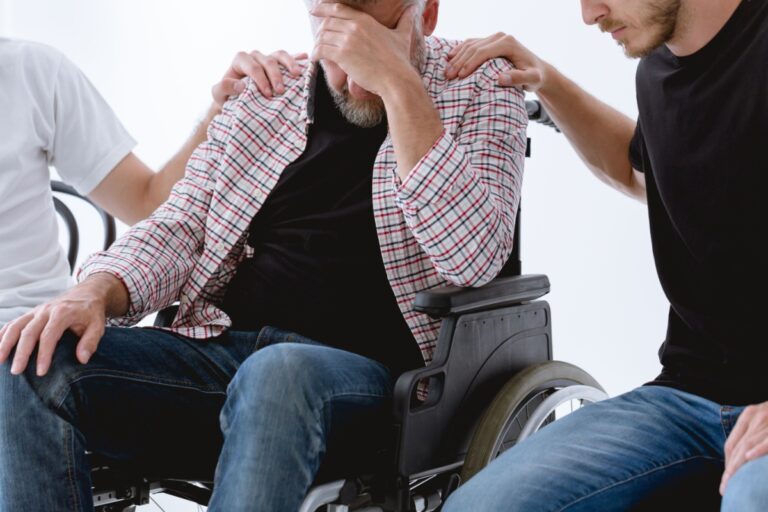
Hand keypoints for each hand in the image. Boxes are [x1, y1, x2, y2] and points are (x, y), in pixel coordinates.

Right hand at [0, 275, 117, 376]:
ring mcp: (36, 311)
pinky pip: (13, 322)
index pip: (49, 336)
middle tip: (16, 371)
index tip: (40, 372)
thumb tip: (82, 359)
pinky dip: (2, 333)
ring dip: (5, 343)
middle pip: (28, 332)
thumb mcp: (99, 325)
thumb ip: (90, 342)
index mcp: (63, 313)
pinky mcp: (31, 313)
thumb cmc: (91, 313)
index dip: (43, 354)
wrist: (86, 293)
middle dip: (21, 353)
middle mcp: (46, 310)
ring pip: (16, 326)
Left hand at [212, 50, 307, 104]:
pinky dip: (298, 59)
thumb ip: (224, 87)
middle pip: (268, 61)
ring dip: (290, 64)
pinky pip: (290, 58)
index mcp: (241, 60)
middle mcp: (255, 56)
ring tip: (297, 75)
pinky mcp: (279, 65)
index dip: (260, 79)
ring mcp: (268, 59)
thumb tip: (241, 86)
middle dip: (275, 76)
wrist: (235, 100)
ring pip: (280, 55)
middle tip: (281, 92)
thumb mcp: (218, 94)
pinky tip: (306, 60)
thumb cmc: (227, 96)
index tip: (267, 94)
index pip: (252, 66)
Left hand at [310, 3, 418, 97]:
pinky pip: (321, 50)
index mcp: (365, 20)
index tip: (316, 10)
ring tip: (315, 51)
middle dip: (319, 29)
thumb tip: (414, 9)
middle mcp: (354, 26)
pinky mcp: (342, 55)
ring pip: (322, 36)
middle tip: (316, 37)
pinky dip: (315, 54)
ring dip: (316, 43)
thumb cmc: (400, 61)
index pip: (338, 9)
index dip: (324, 8)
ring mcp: (347, 40)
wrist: (396, 79)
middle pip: (327, 22)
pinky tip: (314, 59)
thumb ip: (405, 21)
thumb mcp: (403, 36)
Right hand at [446, 33, 547, 91]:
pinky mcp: (490, 41)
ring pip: (470, 44)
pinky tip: (450, 59)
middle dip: (459, 62)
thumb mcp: (532, 80)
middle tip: (448, 76)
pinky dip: (459, 51)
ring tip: (446, 71)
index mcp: (508, 43)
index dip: (469, 64)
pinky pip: (471, 43)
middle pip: (474, 48)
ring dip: (456, 57)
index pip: (483, 52)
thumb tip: (501, 78)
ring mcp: (494, 38)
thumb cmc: (535, 77)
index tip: (460, 77)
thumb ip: (519, 79)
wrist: (538, 70)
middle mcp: (500, 37)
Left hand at [721, 402, 767, 494]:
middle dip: (730, 469)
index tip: (726, 479)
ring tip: (732, 482)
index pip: (732, 443)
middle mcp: (756, 416)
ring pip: (748, 444)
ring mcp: (766, 420)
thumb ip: (753, 433)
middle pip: (737, 446)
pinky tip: (749, 457)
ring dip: (739, 465)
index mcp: (749, 415)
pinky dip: (759, 448)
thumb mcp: (764, 418)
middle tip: (725, 486)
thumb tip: (745, 456)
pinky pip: (767, 440)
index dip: (727, 462)